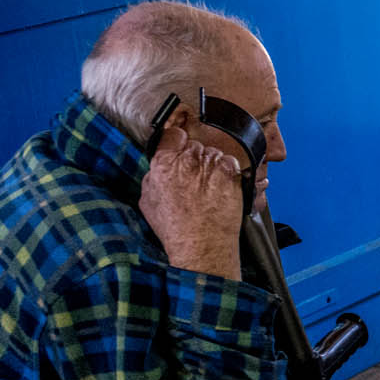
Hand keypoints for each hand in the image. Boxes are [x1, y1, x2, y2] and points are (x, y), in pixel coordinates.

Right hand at [140, 124, 244, 280]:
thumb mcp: (148, 201)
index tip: (179, 150)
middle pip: (195, 146)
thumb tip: (157, 168)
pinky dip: (229, 172)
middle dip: (195, 159)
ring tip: (209, 189)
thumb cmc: (176, 228)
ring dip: (213, 166)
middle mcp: (188, 159)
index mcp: (163, 163)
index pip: (173, 135)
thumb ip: (153, 177)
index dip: (177, 143)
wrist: (202, 243)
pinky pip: (231, 163)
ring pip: (214, 154)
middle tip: (195, 179)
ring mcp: (212, 164)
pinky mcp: (231, 172)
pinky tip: (222, 189)